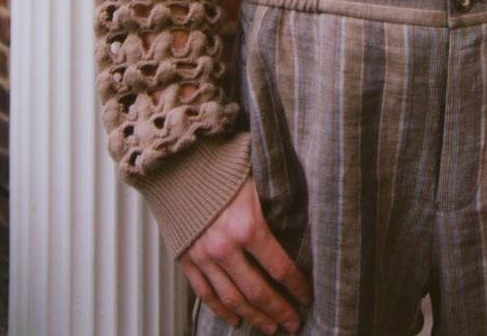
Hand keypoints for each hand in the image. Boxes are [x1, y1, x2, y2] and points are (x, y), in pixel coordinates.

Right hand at [180, 176, 311, 334]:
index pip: (279, 267)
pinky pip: (206, 294)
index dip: (296, 285)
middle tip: (293, 323)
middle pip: (258, 291)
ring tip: (271, 328)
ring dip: (254, 317)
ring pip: (233, 299)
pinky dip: (222, 310)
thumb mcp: (257, 182)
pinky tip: (235, 319)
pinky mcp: (188, 260)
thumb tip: (302, 217)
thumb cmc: (223, 168)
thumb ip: (275, 206)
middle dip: (279, 310)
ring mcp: (204, 257)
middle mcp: (226, 248)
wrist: (179, 166)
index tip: (307, 296)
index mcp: (248, 226)